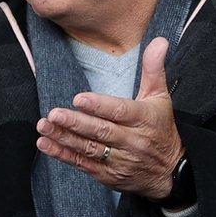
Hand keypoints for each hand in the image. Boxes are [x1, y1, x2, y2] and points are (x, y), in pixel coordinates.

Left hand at [35, 36, 183, 199]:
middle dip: (76, 123)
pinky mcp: (108, 175)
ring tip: (44, 126)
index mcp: (144, 119)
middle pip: (101, 132)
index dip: (100, 106)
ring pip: (89, 149)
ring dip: (64, 138)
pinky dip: (63, 155)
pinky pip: (83, 164)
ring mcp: (120, 160)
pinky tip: (46, 144)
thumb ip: (153, 68)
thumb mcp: (161, 97)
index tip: (79, 99)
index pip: (121, 112)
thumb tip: (159, 41)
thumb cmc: (160, 128)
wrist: (170, 173)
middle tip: (54, 114)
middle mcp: (132, 141)